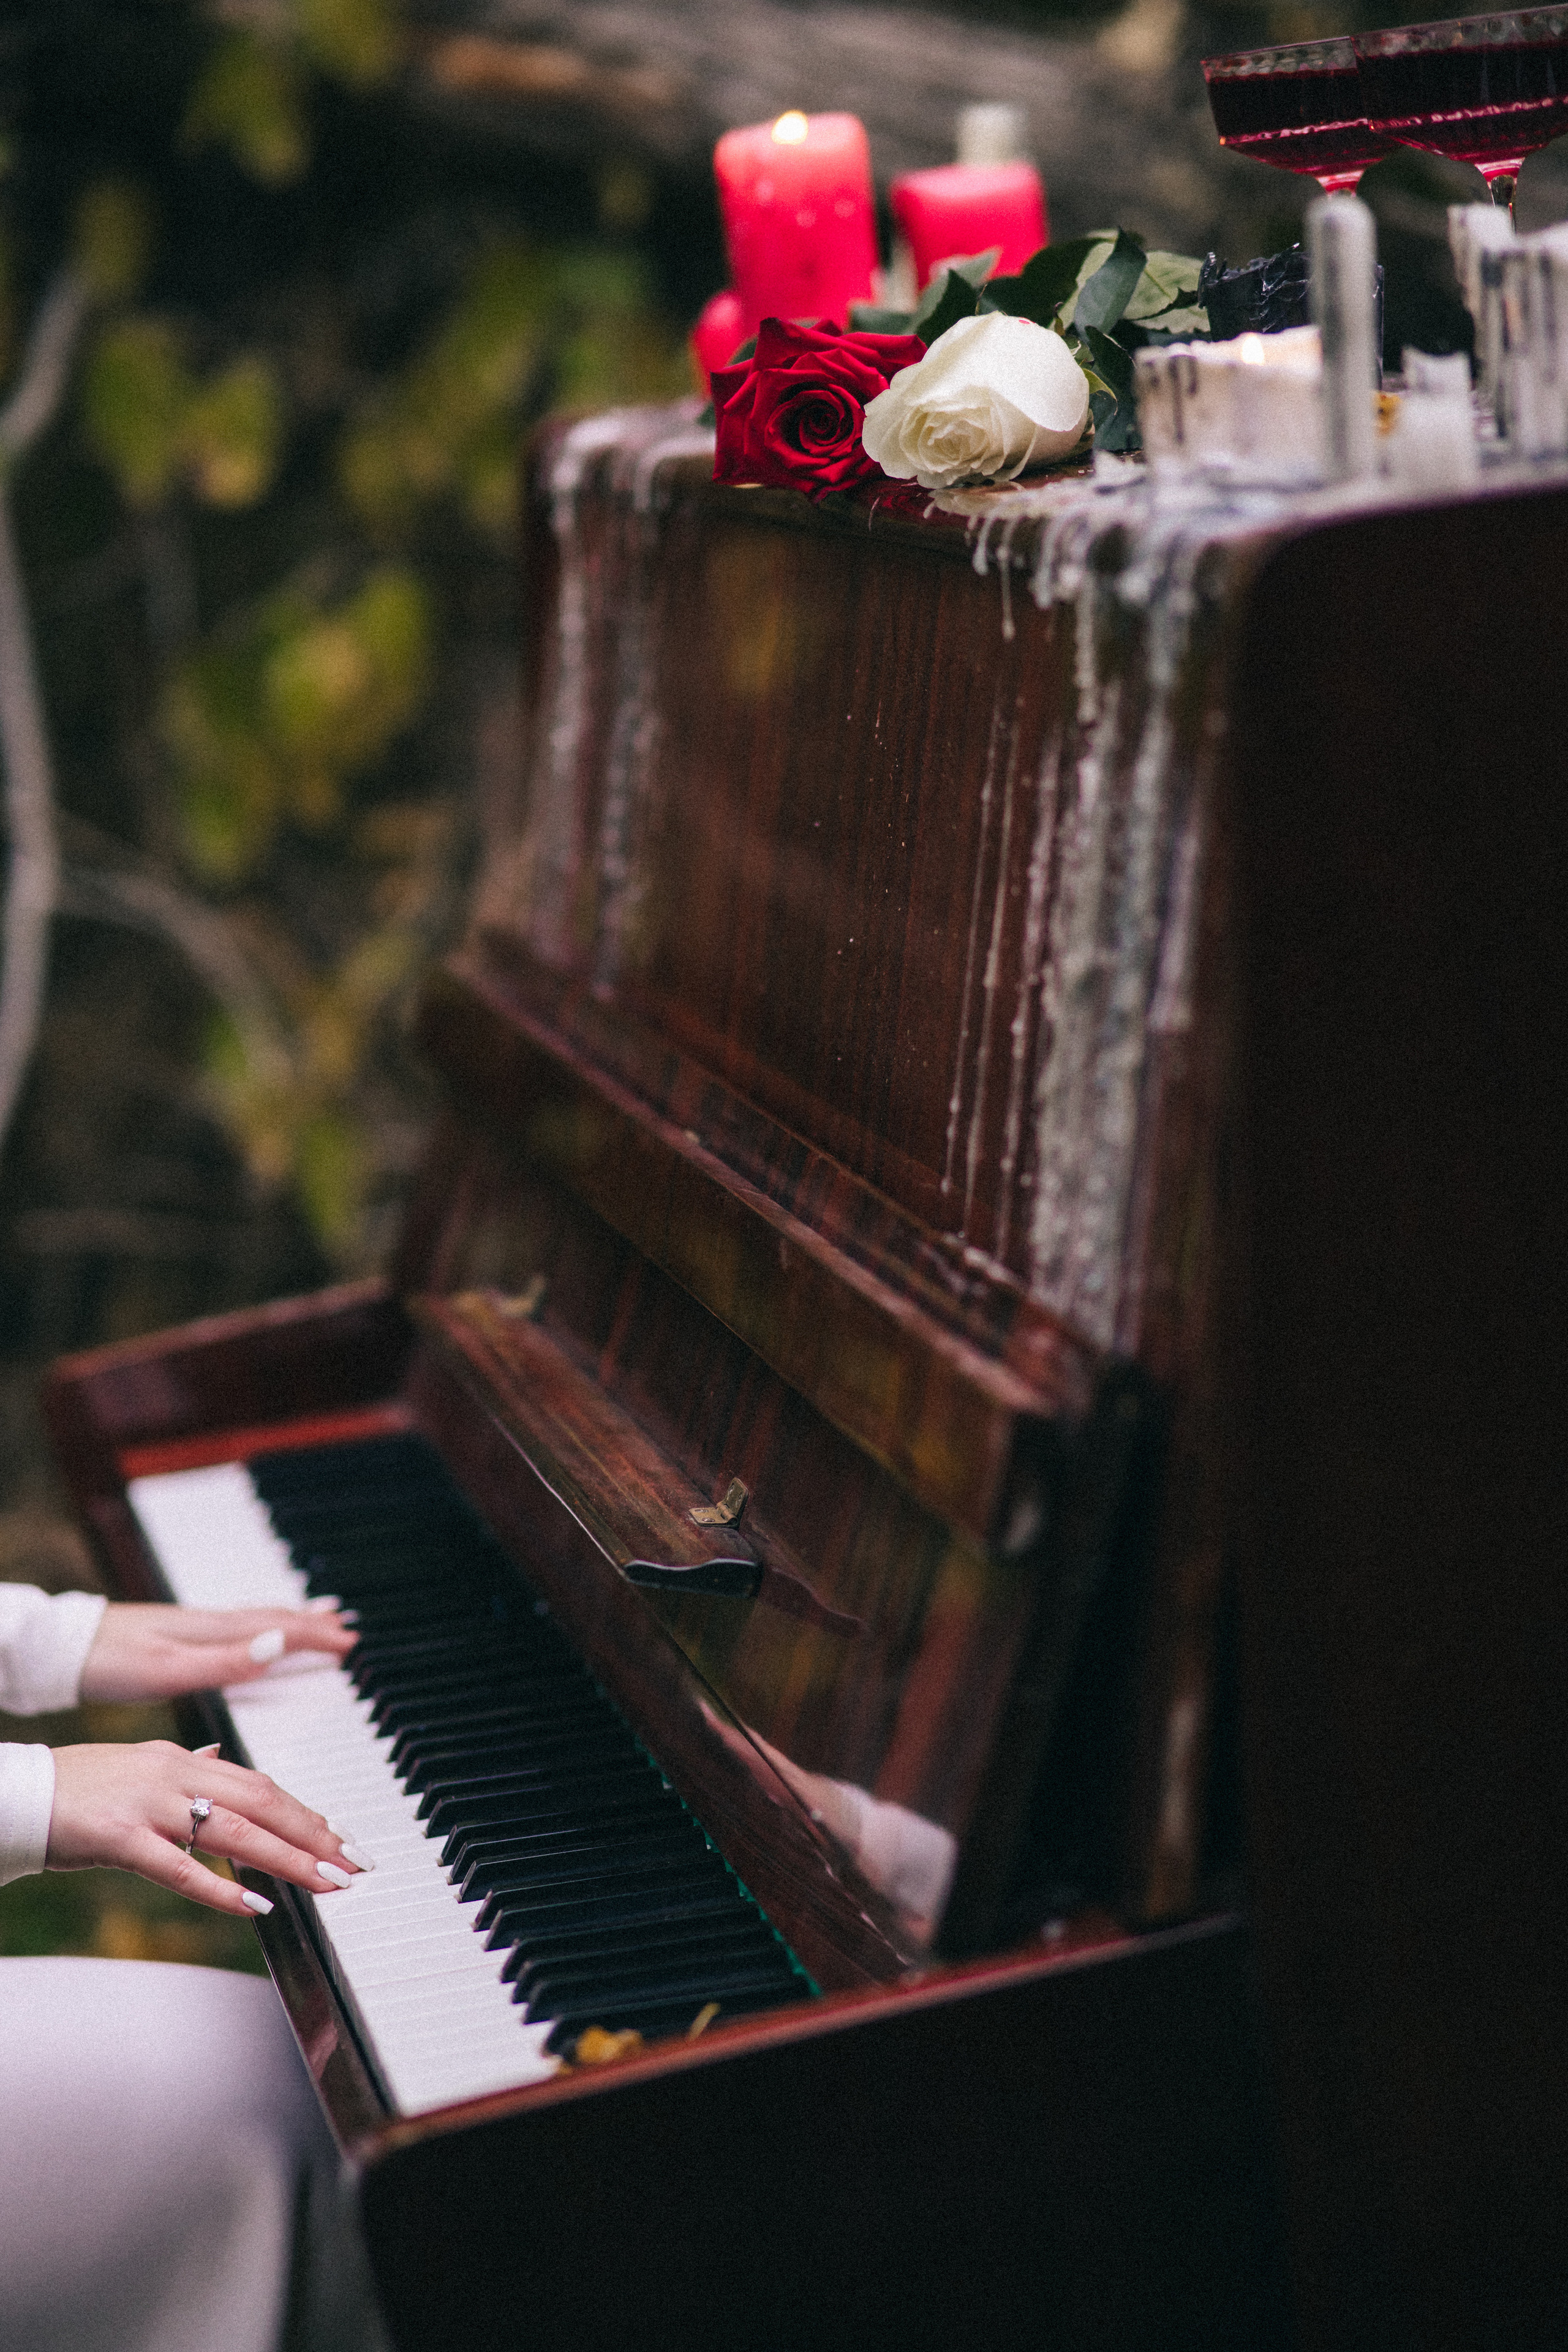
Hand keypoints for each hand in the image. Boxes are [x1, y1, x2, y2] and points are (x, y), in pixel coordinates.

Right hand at [46, 1739, 370, 1917]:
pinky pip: (179, 1866)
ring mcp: (149, 1804)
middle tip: (352, 1864)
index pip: (262, 1784)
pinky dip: (220, 1887)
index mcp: (183, 1760)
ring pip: (233, 1829)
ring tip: (324, 1882)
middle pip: (262, 1802)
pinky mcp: (120, 1836)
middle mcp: (174, 1774)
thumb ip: (186, 1765)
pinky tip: (254, 1906)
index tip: (341, 1839)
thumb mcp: (140, 1764)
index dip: (307, 1812)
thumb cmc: (80, 1786)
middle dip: (313, 1834)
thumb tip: (220, 1756)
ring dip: (286, 1857)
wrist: (19, 1793)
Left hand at [78, 1601, 356, 1703]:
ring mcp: (192, 1629)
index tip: (349, 1642)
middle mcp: (208, 1624)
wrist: (64, 1650)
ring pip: (255, 1623)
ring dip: (290, 1624)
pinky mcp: (177, 1639)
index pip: (278, 1627)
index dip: (316, 1635)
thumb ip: (225, 1661)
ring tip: (316, 1623)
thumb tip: (279, 1644)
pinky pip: (235, 1631)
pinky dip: (260, 1632)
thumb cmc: (111, 1661)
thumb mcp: (170, 1669)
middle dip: (312, 1624)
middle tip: (347, 1630)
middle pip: (273, 1620)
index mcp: (213, 1631)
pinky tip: (254, 1639)